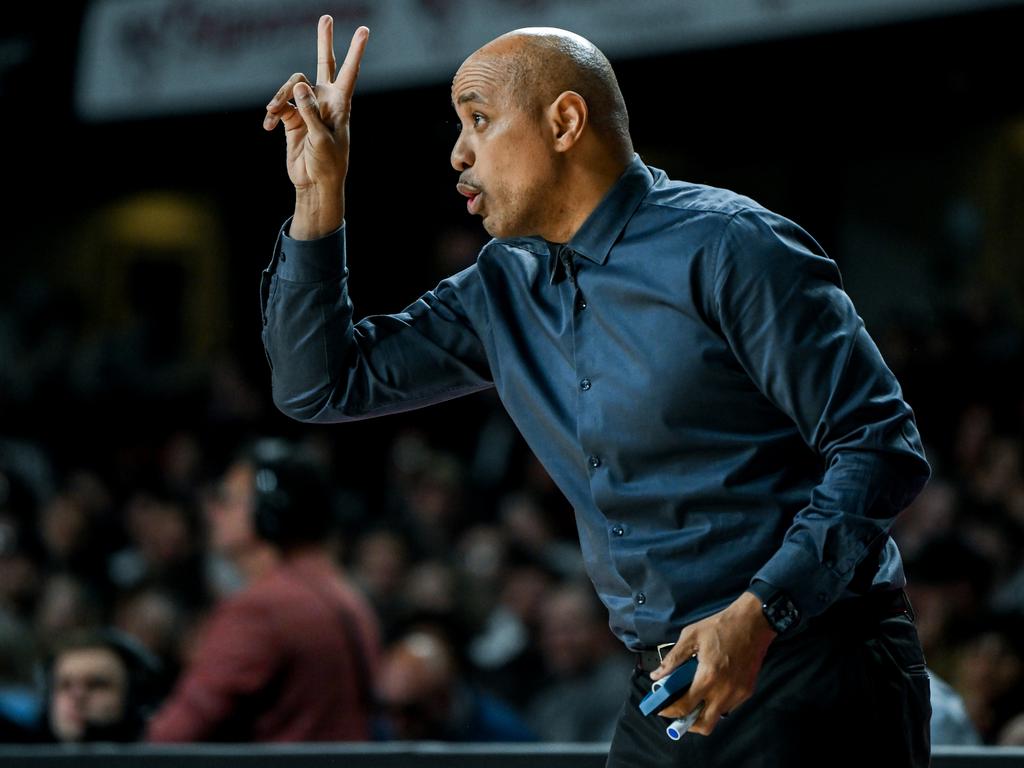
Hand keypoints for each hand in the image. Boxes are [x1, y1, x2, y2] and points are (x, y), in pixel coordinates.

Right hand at [263, 16, 368, 238]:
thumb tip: (299, 84)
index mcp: (340, 104)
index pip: (349, 72)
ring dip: (279, 97)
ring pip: (291, 86)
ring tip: (272, 115)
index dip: (356, 51)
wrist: (315, 183)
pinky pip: (278, 105)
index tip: (364, 30)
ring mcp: (307, 107)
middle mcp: (324, 100)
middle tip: (326, 18)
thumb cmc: (328, 163)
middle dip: (324, 41)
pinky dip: (271, 114)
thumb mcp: (321, 138)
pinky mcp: (292, 117)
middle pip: (324, 63)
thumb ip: (310, 111)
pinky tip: (268, 126)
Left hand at [650, 591, 776, 735]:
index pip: (685, 707)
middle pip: (704, 725)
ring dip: (703, 713)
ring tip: (694, 698)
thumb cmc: (720, 626)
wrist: (754, 622)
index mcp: (708, 677)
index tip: (660, 709)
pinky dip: (717, 704)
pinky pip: (729, 707)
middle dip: (688, 723)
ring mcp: (738, 693)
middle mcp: (724, 691)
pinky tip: (711, 689)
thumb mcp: (691, 636)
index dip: (669, 711)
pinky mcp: (747, 691)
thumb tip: (656, 675)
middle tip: (678, 712)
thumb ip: (673, 658)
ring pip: (717, 717)